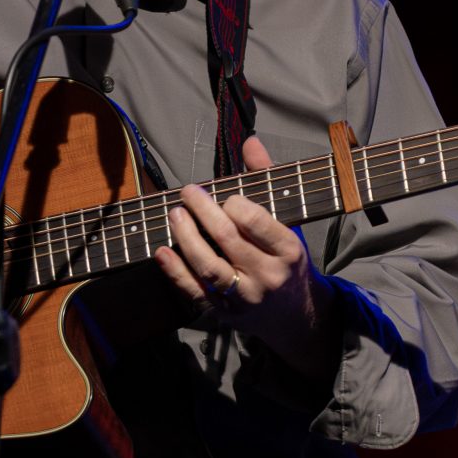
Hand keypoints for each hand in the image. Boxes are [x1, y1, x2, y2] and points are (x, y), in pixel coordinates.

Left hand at [153, 135, 336, 380]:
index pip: (255, 221)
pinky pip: (196, 291)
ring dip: (186, 237)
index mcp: (288, 251)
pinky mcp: (225, 313)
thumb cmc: (288, 261)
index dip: (234, 204)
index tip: (225, 197)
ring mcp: (245, 297)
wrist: (295, 316)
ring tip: (175, 214)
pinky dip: (176, 272)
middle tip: (188, 192)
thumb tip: (250, 142)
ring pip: (209, 266)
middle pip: (228, 239)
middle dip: (203, 211)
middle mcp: (268, 276)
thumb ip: (267, 179)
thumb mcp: (289, 222)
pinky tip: (162, 251)